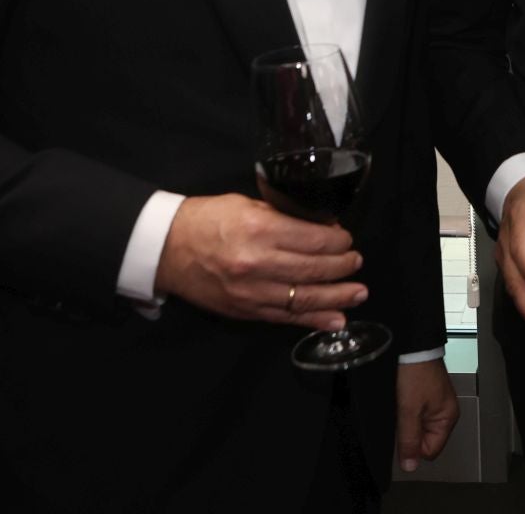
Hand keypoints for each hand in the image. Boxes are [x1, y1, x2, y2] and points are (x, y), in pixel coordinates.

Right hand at [154, 193, 364, 330]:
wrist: (165, 249)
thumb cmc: (206, 219)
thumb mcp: (246, 204)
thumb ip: (283, 215)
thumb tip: (321, 227)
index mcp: (259, 229)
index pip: (313, 238)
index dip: (338, 240)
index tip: (346, 238)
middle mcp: (257, 263)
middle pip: (313, 269)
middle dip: (342, 266)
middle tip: (356, 262)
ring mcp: (251, 292)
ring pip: (304, 297)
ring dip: (337, 296)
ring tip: (359, 293)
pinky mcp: (245, 311)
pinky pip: (286, 318)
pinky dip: (313, 320)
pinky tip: (336, 320)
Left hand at [395, 359, 458, 472]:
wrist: (412, 347)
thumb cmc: (416, 373)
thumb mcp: (409, 411)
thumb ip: (409, 440)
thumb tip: (410, 466)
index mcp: (447, 418)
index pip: (430, 451)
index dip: (414, 446)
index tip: (404, 431)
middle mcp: (445, 412)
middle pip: (424, 440)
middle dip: (410, 431)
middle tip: (404, 413)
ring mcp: (436, 404)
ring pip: (418, 427)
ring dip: (407, 420)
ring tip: (404, 403)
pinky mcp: (426, 396)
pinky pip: (415, 414)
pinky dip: (407, 410)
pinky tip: (403, 398)